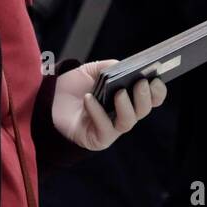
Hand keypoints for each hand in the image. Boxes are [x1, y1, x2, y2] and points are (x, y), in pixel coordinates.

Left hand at [51, 59, 166, 151]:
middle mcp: (123, 115)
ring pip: (128, 123)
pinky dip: (97, 113)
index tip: (156, 79)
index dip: (157, 91)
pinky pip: (104, 129)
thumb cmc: (75, 87)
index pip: (151, 99)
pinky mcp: (97, 139)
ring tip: (119, 92)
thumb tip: (127, 67)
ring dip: (126, 107)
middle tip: (140, 83)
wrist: (49, 100)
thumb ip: (111, 66)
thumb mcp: (94, 70)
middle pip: (143, 111)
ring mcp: (111, 129)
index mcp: (128, 99)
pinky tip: (89, 99)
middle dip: (144, 97)